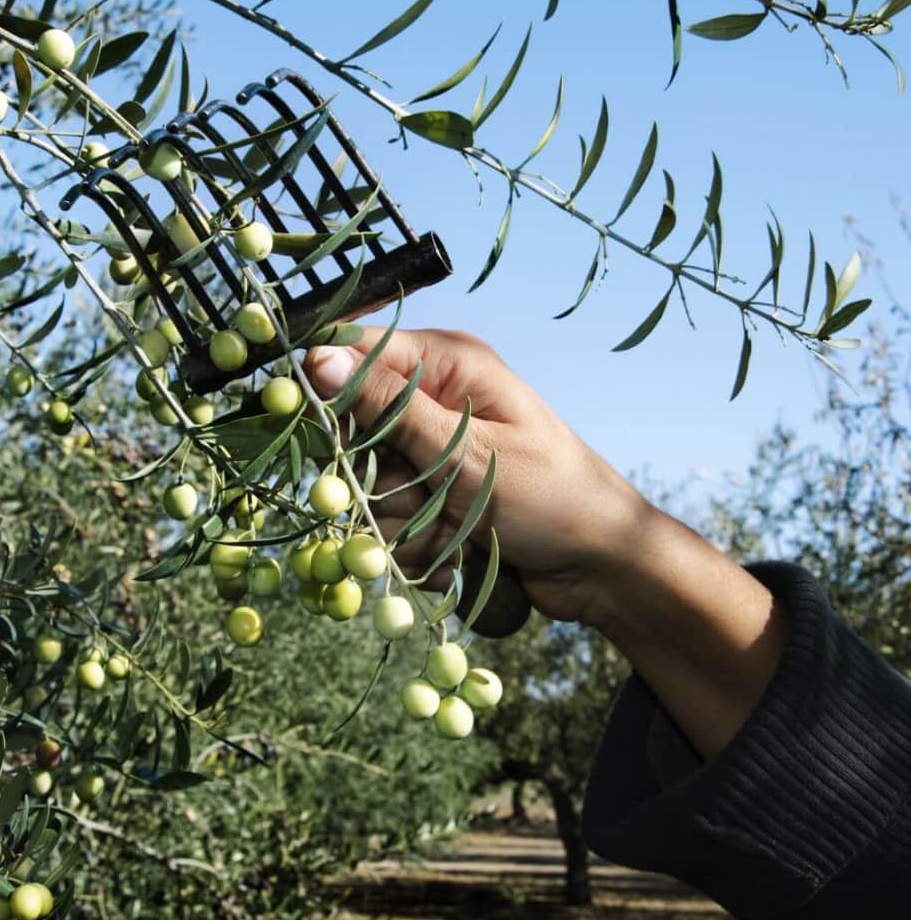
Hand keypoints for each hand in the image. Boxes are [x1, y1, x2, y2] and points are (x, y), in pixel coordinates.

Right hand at [304, 328, 649, 628]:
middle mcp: (435, 398)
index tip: (328, 440)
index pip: (355, 352)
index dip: (328, 393)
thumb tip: (317, 359)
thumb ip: (387, 408)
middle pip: (353, 427)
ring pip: (368, 483)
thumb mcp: (463, 453)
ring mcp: (433, 450)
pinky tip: (458, 552)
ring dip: (400, 519)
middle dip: (375, 475)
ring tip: (453, 531)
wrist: (602, 567)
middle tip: (419, 495)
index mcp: (448, 363)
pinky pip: (390, 517)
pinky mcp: (434, 494)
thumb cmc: (551, 498)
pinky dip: (416, 542)